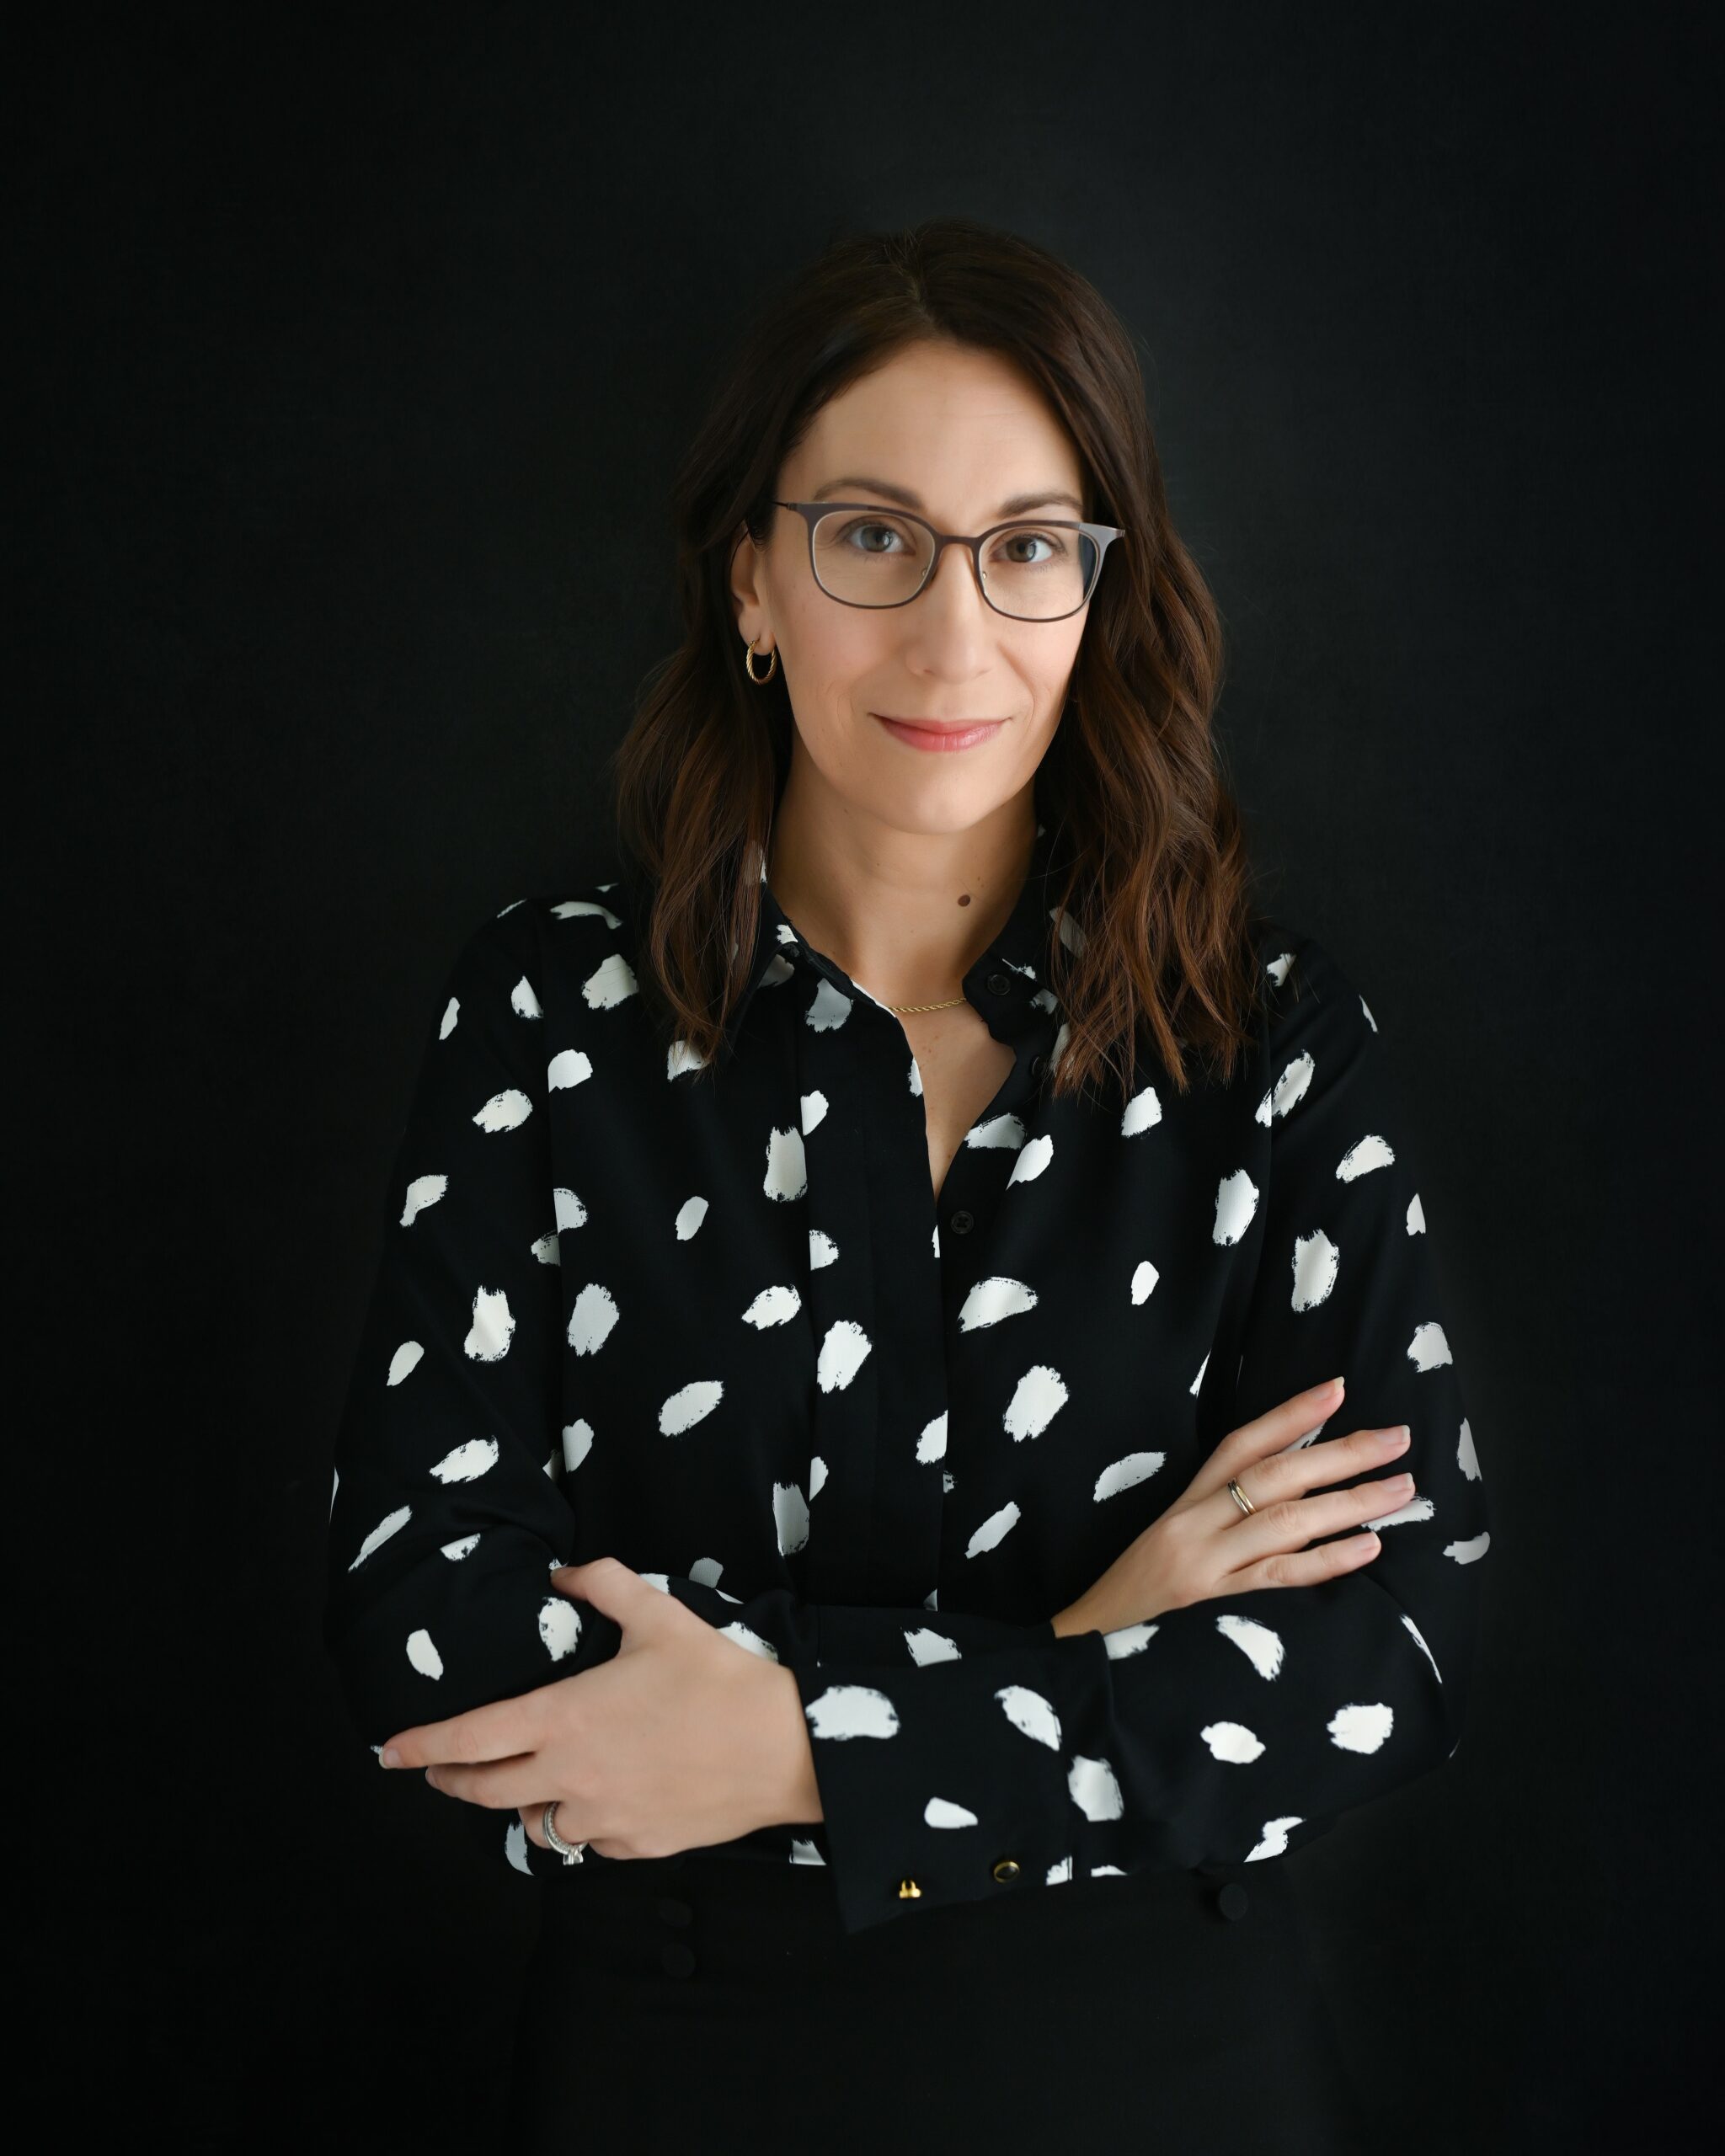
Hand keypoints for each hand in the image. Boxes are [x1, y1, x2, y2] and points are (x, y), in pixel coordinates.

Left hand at [377, 1557, 814, 1858]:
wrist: (781, 1750)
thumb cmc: (718, 1679)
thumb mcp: (658, 1614)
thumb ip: (602, 1585)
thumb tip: (561, 1573)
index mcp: (565, 1719)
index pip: (470, 1739)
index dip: (422, 1746)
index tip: (389, 1751)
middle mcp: (570, 1776)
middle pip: (484, 1792)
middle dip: (451, 1781)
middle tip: (436, 1773)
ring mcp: (601, 1818)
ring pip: (534, 1826)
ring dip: (520, 1806)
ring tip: (525, 1786)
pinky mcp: (635, 1845)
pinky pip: (588, 1841)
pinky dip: (580, 1823)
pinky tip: (595, 1802)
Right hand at [1051, 1376, 1413, 1636]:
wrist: (1087, 1642)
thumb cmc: (1138, 1591)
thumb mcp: (1172, 1535)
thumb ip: (1222, 1509)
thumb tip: (1295, 1484)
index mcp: (1186, 1500)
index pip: (1243, 1443)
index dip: (1290, 1413)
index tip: (1339, 1388)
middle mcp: (1194, 1521)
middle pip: (1275, 1474)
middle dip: (1342, 1453)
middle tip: (1399, 1439)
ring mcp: (1204, 1560)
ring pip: (1285, 1520)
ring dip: (1349, 1502)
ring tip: (1401, 1489)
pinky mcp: (1211, 1602)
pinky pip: (1278, 1576)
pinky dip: (1326, 1559)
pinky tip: (1368, 1548)